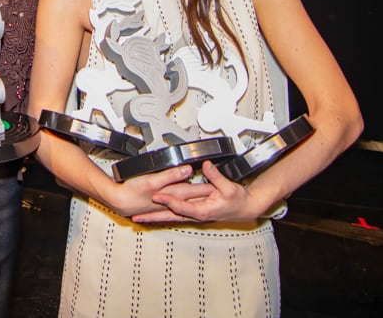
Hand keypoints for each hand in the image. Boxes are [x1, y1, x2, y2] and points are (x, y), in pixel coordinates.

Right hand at [106, 165, 207, 217]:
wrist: (117, 201)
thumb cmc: (131, 192)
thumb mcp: (152, 181)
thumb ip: (171, 175)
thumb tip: (187, 170)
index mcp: (171, 195)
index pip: (194, 191)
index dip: (206, 187)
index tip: (218, 185)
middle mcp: (170, 201)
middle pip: (191, 197)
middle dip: (203, 194)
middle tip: (216, 190)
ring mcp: (164, 203)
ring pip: (184, 201)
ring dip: (193, 199)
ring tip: (204, 196)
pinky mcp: (157, 203)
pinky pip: (174, 203)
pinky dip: (180, 202)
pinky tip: (181, 200)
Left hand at [132, 160, 256, 223]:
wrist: (244, 209)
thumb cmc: (238, 201)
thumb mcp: (229, 188)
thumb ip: (216, 177)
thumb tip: (206, 166)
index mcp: (203, 210)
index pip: (181, 206)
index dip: (168, 200)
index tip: (157, 195)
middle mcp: (196, 215)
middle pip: (171, 216)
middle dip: (154, 217)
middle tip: (138, 216)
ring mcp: (194, 215)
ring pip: (171, 217)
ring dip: (155, 217)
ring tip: (140, 218)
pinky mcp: (194, 212)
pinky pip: (176, 214)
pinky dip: (165, 214)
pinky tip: (155, 214)